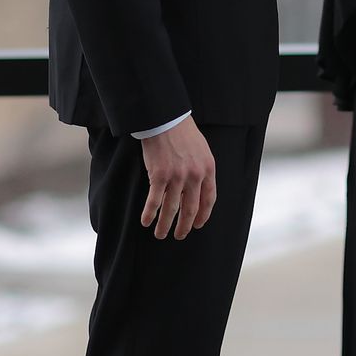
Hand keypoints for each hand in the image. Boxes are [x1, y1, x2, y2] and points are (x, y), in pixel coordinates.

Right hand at [139, 117, 216, 239]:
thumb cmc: (183, 133)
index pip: (209, 199)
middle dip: (184, 226)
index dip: (203, 215)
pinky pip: (154, 201)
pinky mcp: (159, 176)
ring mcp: (177, 176)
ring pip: (172, 209)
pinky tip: (146, 221)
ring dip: (165, 225)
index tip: (197, 225)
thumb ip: (202, 170)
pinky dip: (150, 213)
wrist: (166, 119)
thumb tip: (197, 190)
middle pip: (191, 208)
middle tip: (179, 236)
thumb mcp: (202, 151)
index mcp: (208, 169)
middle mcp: (195, 175)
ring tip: (161, 234)